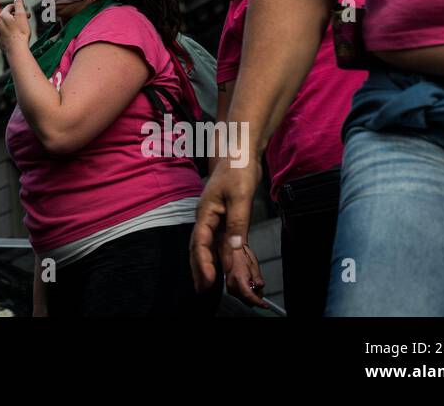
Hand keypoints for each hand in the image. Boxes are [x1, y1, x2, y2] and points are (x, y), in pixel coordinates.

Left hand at [0, 0, 31, 52]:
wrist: (16, 50)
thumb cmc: (20, 33)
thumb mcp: (22, 15)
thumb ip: (19, 5)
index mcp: (2, 16)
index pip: (10, 7)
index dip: (19, 8)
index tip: (25, 11)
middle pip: (7, 16)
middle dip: (17, 16)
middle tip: (26, 19)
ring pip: (5, 25)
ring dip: (13, 25)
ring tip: (21, 28)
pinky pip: (4, 34)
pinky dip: (9, 33)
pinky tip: (16, 36)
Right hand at [190, 155, 264, 303]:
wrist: (241, 152)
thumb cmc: (237, 168)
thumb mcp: (239, 195)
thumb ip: (237, 222)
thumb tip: (234, 248)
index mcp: (206, 212)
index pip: (200, 242)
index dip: (203, 263)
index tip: (209, 280)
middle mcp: (209, 219)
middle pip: (202, 249)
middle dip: (202, 271)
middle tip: (203, 291)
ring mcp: (218, 220)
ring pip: (217, 249)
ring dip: (222, 268)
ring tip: (225, 288)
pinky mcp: (229, 220)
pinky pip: (230, 244)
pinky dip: (236, 258)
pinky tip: (243, 270)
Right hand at [225, 243, 267, 307]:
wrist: (232, 251)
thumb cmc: (242, 256)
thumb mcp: (254, 266)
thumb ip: (258, 279)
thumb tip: (260, 287)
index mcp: (239, 278)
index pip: (249, 296)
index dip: (258, 302)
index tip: (265, 305)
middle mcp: (232, 284)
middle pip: (246, 300)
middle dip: (255, 296)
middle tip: (258, 285)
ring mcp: (229, 286)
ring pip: (244, 298)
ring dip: (250, 294)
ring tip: (252, 281)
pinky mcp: (229, 287)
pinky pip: (240, 295)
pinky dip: (246, 292)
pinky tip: (247, 283)